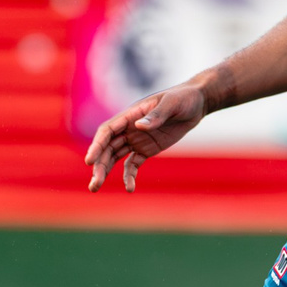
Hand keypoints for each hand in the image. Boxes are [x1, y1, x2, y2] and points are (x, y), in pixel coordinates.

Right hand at [84, 81, 208, 190]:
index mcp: (130, 114)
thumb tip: (139, 126)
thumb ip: (156, 115)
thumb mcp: (172, 104)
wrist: (197, 103)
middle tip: (94, 185)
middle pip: (107, 148)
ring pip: (114, 157)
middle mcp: (128, 128)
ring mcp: (136, 139)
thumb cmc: (183, 98)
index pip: (107, 131)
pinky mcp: (146, 149)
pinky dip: (129, 176)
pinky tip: (129, 188)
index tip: (90, 161)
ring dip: (105, 171)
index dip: (96, 146)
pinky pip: (132, 164)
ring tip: (95, 188)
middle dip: (99, 166)